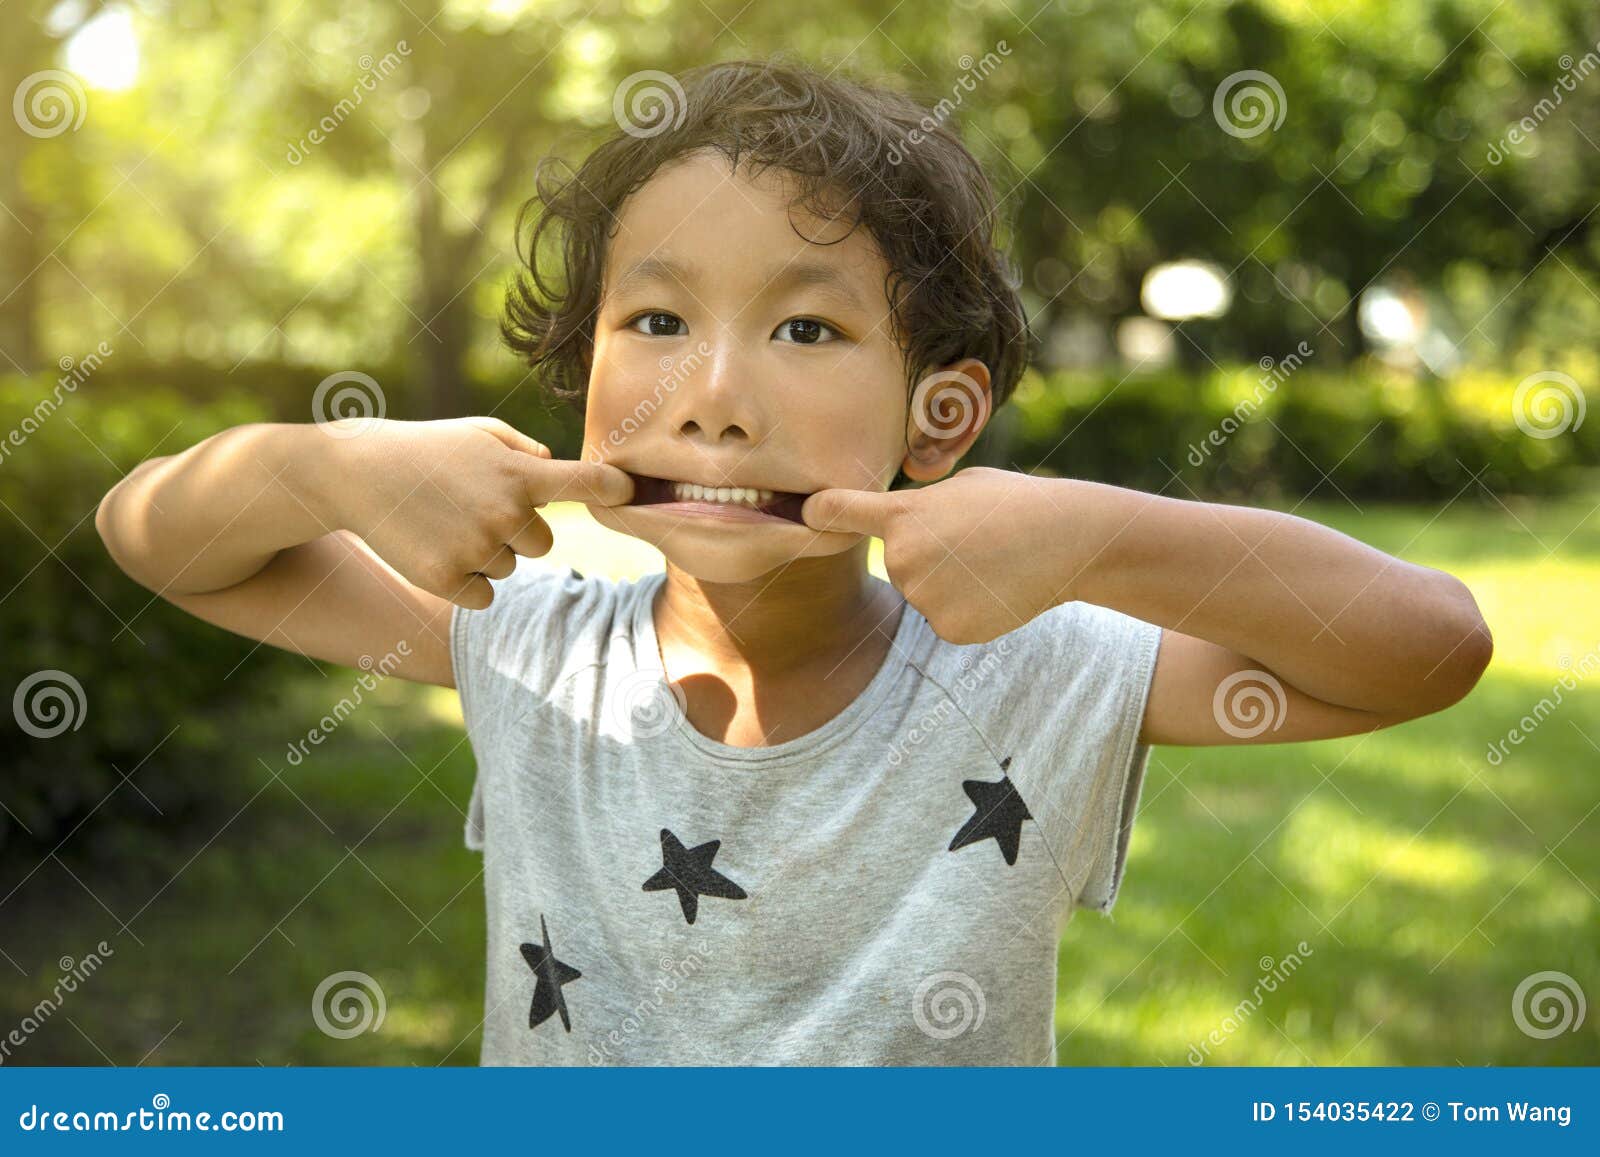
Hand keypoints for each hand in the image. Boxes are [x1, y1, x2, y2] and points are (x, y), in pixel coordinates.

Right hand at [322, 416, 632, 608]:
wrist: (354, 473)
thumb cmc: (425, 449)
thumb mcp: (478, 434)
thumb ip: (526, 452)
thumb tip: (559, 469)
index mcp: (517, 472)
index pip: (583, 484)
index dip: (614, 491)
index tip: (633, 494)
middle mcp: (504, 512)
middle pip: (542, 542)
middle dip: (517, 530)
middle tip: (473, 506)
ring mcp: (476, 548)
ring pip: (510, 567)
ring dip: (487, 552)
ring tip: (445, 521)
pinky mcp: (448, 579)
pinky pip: (485, 595)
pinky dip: (466, 581)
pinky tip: (436, 548)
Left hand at [800, 467, 1082, 643]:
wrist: (1068, 540)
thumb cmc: (1016, 501)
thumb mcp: (961, 485)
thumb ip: (920, 505)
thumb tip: (901, 520)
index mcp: (903, 514)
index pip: (839, 512)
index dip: (817, 512)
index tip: (802, 514)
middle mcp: (902, 558)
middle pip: (898, 562)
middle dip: (926, 554)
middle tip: (974, 541)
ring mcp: (923, 597)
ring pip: (923, 593)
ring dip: (949, 583)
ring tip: (992, 563)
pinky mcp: (947, 629)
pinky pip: (944, 618)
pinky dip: (967, 609)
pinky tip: (997, 590)